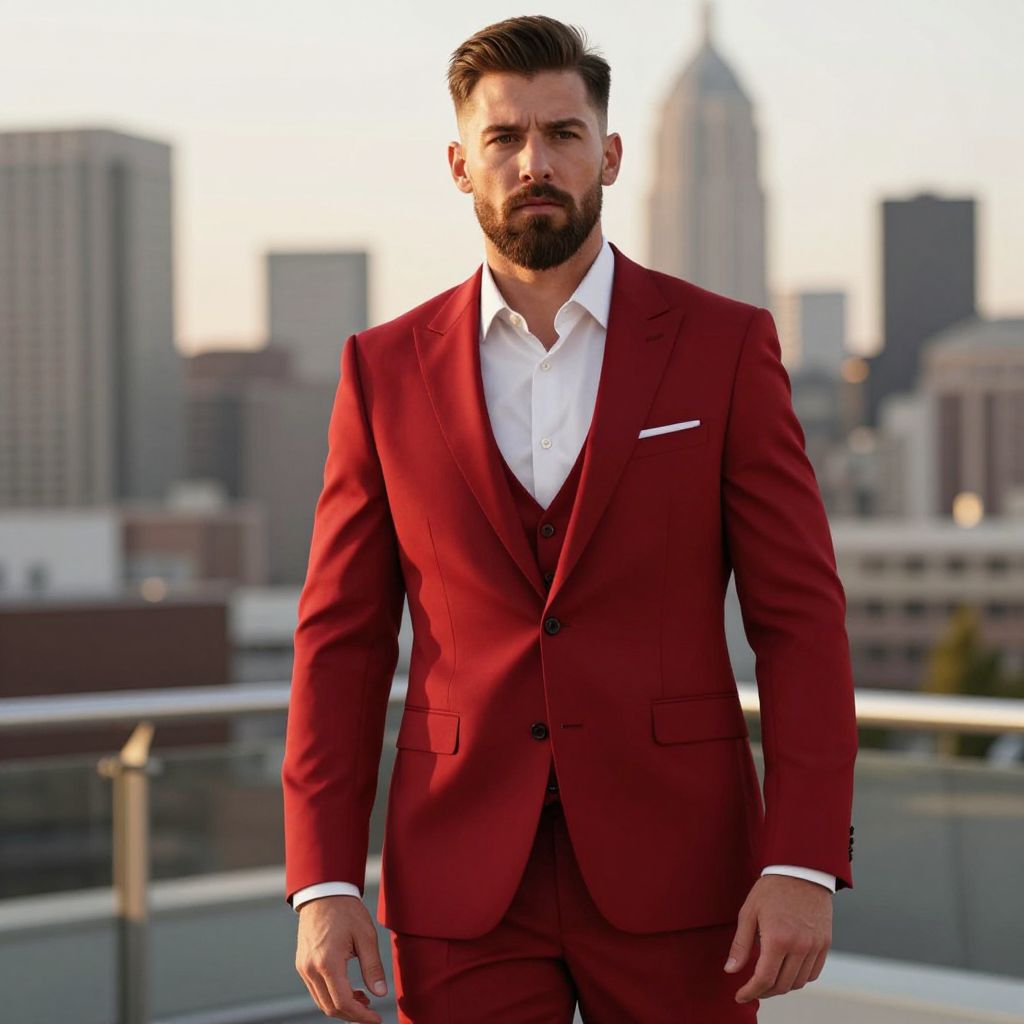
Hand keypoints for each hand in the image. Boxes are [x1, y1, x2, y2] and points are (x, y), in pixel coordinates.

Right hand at [295, 895, 388, 1021]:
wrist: (323, 892)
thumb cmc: (346, 910)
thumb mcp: (366, 935)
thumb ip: (373, 967)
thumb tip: (381, 992)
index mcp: (328, 962)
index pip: (343, 1002)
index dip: (361, 1015)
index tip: (376, 1018)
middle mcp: (311, 969)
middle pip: (330, 1007)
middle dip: (352, 1015)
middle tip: (371, 1012)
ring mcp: (304, 968)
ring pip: (321, 1002)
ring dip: (342, 1007)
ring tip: (363, 999)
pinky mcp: (302, 965)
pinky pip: (316, 990)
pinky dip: (332, 996)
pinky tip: (348, 989)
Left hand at [724, 874, 831, 1003]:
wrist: (800, 871)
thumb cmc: (771, 890)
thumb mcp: (748, 913)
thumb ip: (740, 945)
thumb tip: (731, 971)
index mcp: (777, 938)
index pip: (764, 979)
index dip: (750, 991)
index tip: (740, 996)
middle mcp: (799, 946)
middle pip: (782, 985)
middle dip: (764, 991)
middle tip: (752, 987)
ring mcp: (815, 946)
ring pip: (798, 982)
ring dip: (782, 986)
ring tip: (768, 979)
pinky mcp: (825, 944)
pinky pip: (813, 973)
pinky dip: (799, 978)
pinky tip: (787, 970)